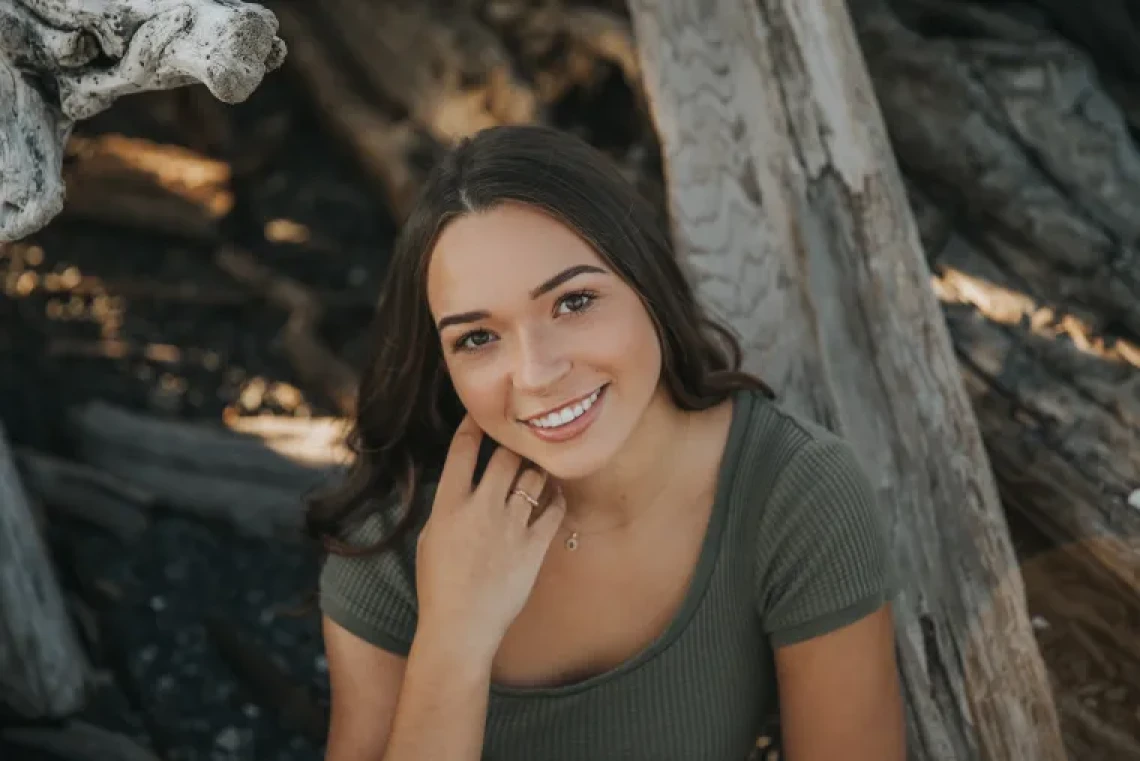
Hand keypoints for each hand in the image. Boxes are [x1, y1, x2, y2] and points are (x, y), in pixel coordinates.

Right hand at [414, 415, 565, 661]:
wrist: (461, 627)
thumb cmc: (439, 586)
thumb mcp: (432, 538)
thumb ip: (449, 506)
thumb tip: (465, 483)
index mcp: (449, 505)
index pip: (462, 449)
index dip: (474, 424)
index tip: (483, 414)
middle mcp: (481, 508)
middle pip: (507, 456)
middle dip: (515, 447)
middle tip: (521, 445)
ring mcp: (510, 527)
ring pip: (533, 477)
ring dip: (536, 471)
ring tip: (537, 472)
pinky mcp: (534, 546)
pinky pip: (554, 508)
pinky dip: (555, 498)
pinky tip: (553, 497)